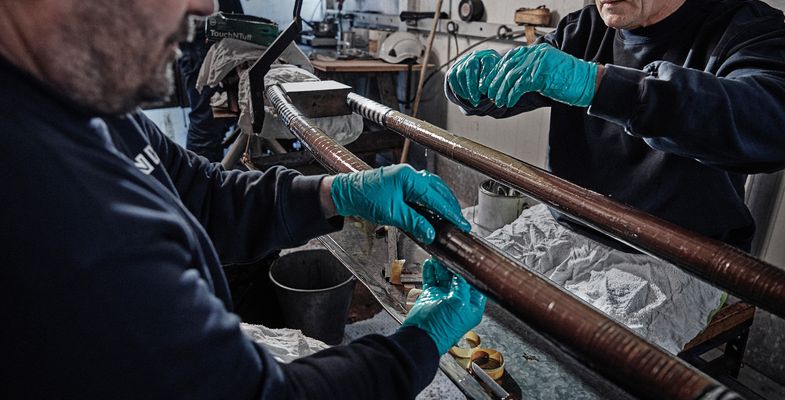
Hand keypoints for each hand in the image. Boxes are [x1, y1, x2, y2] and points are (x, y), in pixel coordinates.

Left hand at [330, 165, 469, 243]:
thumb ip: (414, 222)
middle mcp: (409, 174)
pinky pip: (422, 189)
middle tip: (459, 220)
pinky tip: (433, 208)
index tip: (460, 223)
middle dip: (450, 205)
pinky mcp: (400, 182)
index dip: (450, 212)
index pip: (436, 197)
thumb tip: (430, 232)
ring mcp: (405, 177)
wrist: (345, 193)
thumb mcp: (392, 214)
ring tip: (450, 215)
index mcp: (409, 178)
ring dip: (442, 200)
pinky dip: (431, 198)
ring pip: (431, 187)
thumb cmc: (364, 199)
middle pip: (438, 189)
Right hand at [401, 259, 485, 354]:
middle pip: (458, 278)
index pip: (475, 285)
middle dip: (454, 266)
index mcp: (471, 307)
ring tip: (439, 256)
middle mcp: (458, 301)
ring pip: (444, 277)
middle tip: (451, 255)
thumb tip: (461, 274)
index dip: (472, 273)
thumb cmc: (442, 328)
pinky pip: (431, 279)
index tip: (469, 261)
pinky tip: (430, 263)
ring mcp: (444, 297)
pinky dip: (430, 271)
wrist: (421, 335)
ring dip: (441, 266)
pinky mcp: (431, 295)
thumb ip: (461, 286)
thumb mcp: (458, 304)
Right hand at [447, 49, 500, 106]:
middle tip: (476, 99)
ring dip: (465, 89)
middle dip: (472, 85)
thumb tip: (493, 95)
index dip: (484, 77)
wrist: (483, 71)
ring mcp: (463, 61)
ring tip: (472, 100)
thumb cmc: (493, 77)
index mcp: (489, 55)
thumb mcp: (498, 78)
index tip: (484, 91)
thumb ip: (495, 82)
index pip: (485, 62)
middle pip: (470, 66)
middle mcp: (475, 55)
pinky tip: (466, 97)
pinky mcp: (454, 68)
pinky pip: (452, 78)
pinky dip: (458, 89)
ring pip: (460, 73)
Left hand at [486, 43, 597, 107]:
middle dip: (496, 81)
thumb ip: (530, 71)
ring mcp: (538, 62)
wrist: (587, 83)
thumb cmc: (567, 80)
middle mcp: (536, 53)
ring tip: (498, 100)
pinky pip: (519, 85)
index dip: (497, 70)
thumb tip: (509, 80)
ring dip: (502, 90)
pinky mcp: (540, 74)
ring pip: (511, 76)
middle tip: (490, 93)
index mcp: (537, 51)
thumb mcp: (545, 71)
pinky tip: (509, 101)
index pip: (510, 58)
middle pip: (508, 66)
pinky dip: (511, 94)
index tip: (489, 81)